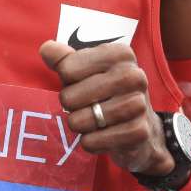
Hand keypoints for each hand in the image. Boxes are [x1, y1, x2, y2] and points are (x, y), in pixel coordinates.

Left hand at [39, 40, 173, 175]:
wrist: (143, 127)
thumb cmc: (108, 92)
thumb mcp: (87, 70)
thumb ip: (64, 58)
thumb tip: (47, 49)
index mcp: (119, 54)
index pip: (67, 68)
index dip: (67, 81)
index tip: (82, 83)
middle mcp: (133, 75)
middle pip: (69, 97)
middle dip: (70, 106)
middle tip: (86, 105)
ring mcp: (138, 104)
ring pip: (79, 121)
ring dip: (79, 125)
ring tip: (93, 120)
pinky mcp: (138, 132)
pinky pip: (92, 141)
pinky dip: (90, 142)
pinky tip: (102, 135)